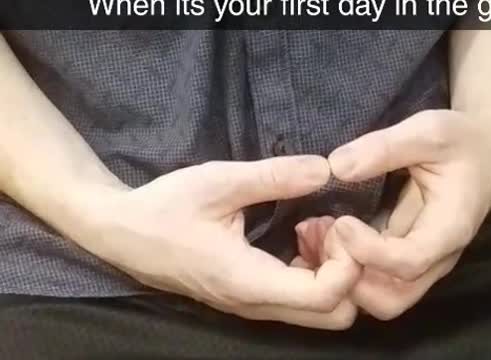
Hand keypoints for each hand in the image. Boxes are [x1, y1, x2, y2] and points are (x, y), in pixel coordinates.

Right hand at [73, 155, 360, 329]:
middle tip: (330, 227)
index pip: (327, 297)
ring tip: (311, 226)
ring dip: (330, 270)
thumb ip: (275, 177)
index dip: (349, 262)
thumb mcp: (219, 182)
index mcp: (250, 281)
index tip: (338, 221)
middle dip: (347, 271)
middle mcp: (257, 305)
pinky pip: (300, 301)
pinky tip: (297, 235)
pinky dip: (314, 271)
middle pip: (335, 314)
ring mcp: (254, 307)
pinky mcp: (251, 299)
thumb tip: (326, 168)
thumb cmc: (165, 207)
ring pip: (320, 311)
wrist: (122, 233)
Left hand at [296, 110, 490, 319]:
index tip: (342, 221)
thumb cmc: (460, 141)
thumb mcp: (428, 131)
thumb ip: (384, 147)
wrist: (486, 151)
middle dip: (352, 278)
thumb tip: (336, 166)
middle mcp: (436, 258)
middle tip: (328, 235)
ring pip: (380, 299)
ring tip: (321, 236)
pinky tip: (325, 237)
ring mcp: (420, 262)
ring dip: (345, 278)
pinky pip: (374, 282)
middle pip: (391, 300)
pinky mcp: (404, 257)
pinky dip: (346, 270)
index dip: (368, 250)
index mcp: (448, 229)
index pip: (408, 262)